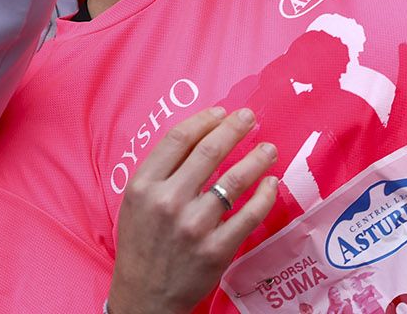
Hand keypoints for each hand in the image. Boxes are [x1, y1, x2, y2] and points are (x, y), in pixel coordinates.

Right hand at [106, 106, 278, 313]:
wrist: (145, 296)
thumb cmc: (141, 242)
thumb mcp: (135, 200)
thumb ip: (160, 171)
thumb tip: (199, 136)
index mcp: (144, 184)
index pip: (179, 139)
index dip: (204, 120)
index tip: (222, 112)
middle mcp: (168, 201)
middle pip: (209, 152)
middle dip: (235, 129)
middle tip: (251, 118)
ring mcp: (194, 226)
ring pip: (234, 180)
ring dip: (256, 159)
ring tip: (269, 149)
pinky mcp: (217, 250)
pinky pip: (249, 215)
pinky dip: (265, 195)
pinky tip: (271, 183)